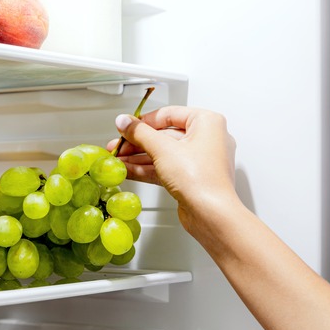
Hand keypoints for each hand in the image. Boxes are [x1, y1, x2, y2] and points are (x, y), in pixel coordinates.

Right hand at [107, 106, 238, 231]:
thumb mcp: (163, 149)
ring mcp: (199, 161)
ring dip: (138, 157)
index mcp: (207, 123)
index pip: (169, 114)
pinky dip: (147, 169)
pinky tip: (128, 170)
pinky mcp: (192, 179)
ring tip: (117, 159)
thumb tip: (125, 122)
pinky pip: (166, 168)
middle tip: (118, 144)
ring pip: (163, 154)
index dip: (144, 121)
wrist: (211, 215)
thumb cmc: (200, 180)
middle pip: (164, 135)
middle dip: (138, 142)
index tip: (126, 126)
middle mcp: (206, 139)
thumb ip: (140, 133)